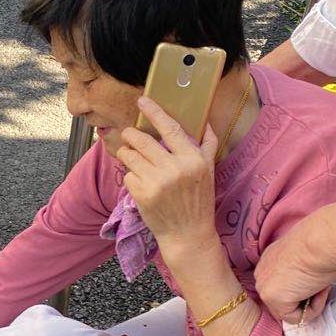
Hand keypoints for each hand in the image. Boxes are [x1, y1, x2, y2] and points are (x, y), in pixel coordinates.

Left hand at [115, 97, 219, 254]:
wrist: (188, 234)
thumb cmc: (199, 201)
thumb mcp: (209, 172)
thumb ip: (207, 146)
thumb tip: (206, 122)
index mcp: (194, 160)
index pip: (171, 129)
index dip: (154, 112)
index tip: (142, 101)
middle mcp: (176, 168)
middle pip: (142, 140)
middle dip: (130, 135)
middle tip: (128, 135)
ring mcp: (157, 182)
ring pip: (130, 156)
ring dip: (127, 155)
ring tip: (133, 160)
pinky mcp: (142, 194)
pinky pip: (127, 175)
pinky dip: (130, 177)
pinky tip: (141, 184)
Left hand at [255, 226, 335, 320]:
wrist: (320, 243)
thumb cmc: (319, 246)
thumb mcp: (304, 259)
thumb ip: (298, 274)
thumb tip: (308, 287)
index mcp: (267, 262)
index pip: (280, 287)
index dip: (301, 290)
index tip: (316, 284)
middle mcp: (260, 274)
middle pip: (282, 301)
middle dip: (305, 298)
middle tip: (321, 285)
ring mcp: (264, 288)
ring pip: (289, 311)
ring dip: (311, 303)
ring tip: (321, 285)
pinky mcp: (272, 299)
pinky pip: (296, 318)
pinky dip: (313, 310)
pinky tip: (318, 291)